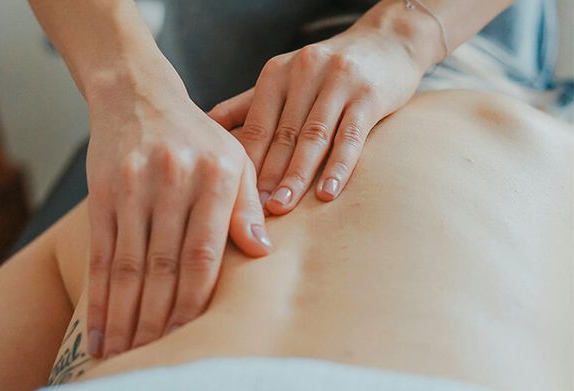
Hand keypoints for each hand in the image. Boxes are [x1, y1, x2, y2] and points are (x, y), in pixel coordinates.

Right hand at [84, 59, 270, 358]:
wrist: (139, 96)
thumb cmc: (198, 136)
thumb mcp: (235, 159)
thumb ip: (247, 206)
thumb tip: (262, 252)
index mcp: (216, 176)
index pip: (204, 253)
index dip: (196, 300)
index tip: (191, 337)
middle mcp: (174, 181)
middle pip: (164, 266)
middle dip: (158, 320)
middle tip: (155, 359)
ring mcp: (134, 187)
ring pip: (128, 266)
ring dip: (125, 317)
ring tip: (123, 355)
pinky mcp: (103, 192)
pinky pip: (101, 253)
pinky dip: (99, 296)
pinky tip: (100, 328)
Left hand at [209, 22, 422, 213]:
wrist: (386, 42)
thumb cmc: (328, 70)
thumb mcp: (285, 78)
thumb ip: (248, 103)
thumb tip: (206, 126)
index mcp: (277, 73)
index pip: (256, 125)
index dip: (245, 162)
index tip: (234, 196)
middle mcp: (304, 72)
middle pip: (282, 134)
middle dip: (267, 176)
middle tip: (255, 211)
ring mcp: (338, 82)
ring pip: (313, 137)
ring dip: (297, 175)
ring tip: (283, 206)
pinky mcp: (369, 95)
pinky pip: (350, 136)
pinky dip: (338, 167)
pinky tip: (327, 193)